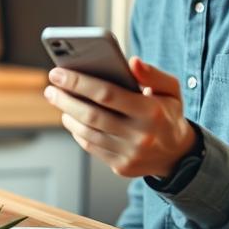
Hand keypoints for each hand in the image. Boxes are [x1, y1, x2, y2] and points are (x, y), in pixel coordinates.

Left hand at [43, 57, 196, 178]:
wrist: (178, 154)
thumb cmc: (167, 113)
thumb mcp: (170, 90)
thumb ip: (153, 74)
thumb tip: (133, 62)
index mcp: (151, 111)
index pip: (107, 94)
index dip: (79, 82)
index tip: (58, 72)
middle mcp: (140, 135)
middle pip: (91, 115)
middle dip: (65, 99)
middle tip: (50, 87)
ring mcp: (129, 154)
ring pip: (87, 133)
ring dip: (68, 114)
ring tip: (58, 100)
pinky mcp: (121, 166)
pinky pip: (91, 147)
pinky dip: (77, 131)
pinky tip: (71, 117)